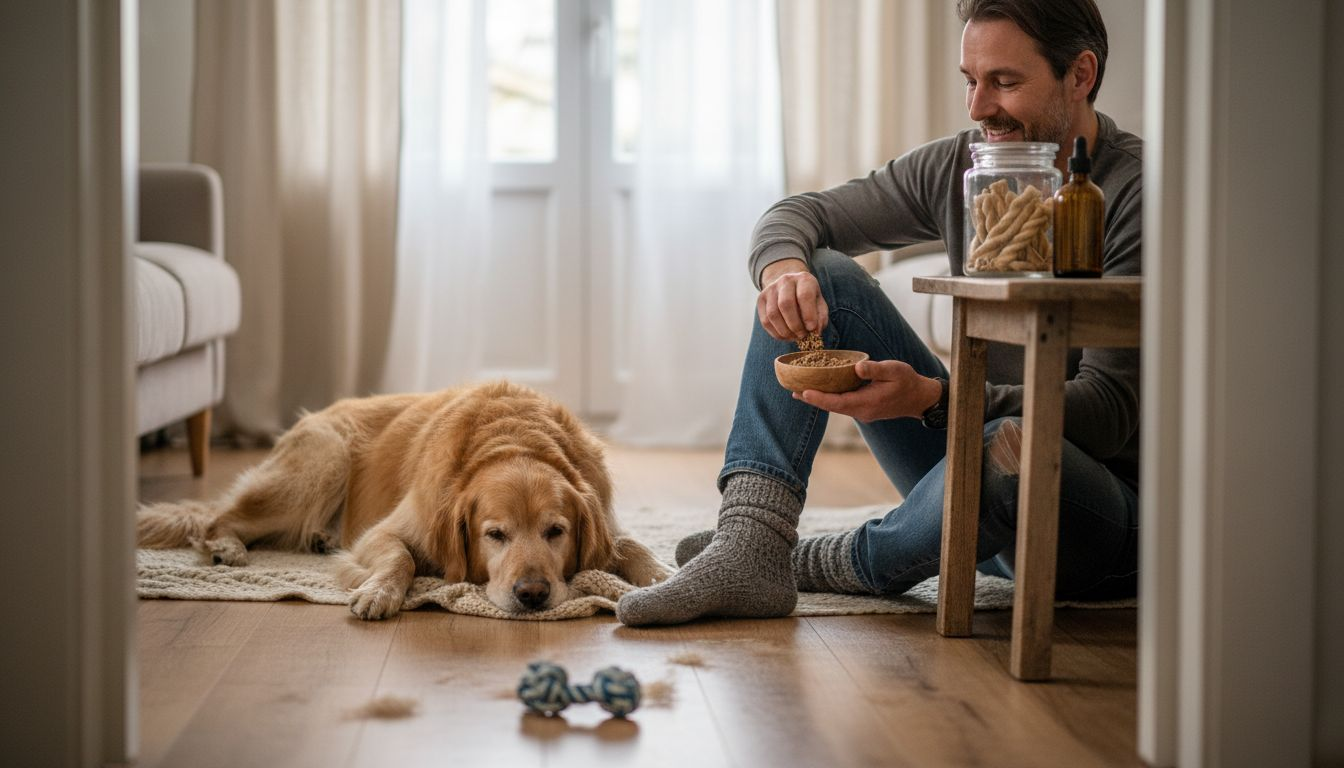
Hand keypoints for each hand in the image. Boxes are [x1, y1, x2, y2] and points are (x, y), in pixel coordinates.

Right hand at [757, 259, 828, 341]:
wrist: (790, 287)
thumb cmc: (808, 298)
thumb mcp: (819, 304)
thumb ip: (820, 317)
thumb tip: (815, 332)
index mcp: (804, 279)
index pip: (804, 295)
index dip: (808, 314)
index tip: (812, 328)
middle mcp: (785, 281)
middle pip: (785, 304)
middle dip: (795, 325)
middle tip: (802, 336)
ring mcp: (770, 289)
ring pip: (773, 314)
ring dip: (784, 331)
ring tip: (794, 337)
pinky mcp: (761, 299)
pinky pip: (765, 320)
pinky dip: (776, 333)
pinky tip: (785, 336)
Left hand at [794, 360, 941, 422]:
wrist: (919, 398)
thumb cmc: (907, 382)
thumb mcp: (895, 371)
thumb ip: (876, 369)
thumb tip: (857, 367)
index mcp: (867, 403)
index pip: (837, 403)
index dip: (819, 398)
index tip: (804, 392)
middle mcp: (861, 411)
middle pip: (832, 406)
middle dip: (812, 399)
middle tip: (792, 391)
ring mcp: (862, 412)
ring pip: (835, 406)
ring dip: (819, 399)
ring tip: (799, 391)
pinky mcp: (863, 408)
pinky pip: (842, 404)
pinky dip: (829, 398)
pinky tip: (820, 390)